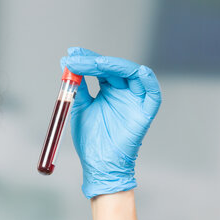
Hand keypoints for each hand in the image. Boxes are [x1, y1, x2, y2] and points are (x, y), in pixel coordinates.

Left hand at [61, 47, 161, 198]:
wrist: (99, 165)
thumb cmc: (91, 141)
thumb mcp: (80, 108)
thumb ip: (77, 88)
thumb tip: (66, 64)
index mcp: (108, 91)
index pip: (100, 68)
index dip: (87, 59)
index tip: (71, 54)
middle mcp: (123, 92)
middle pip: (113, 68)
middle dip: (94, 61)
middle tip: (76, 58)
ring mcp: (134, 100)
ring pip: (131, 73)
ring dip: (114, 66)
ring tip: (96, 63)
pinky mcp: (146, 111)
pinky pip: (152, 91)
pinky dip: (147, 79)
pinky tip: (138, 71)